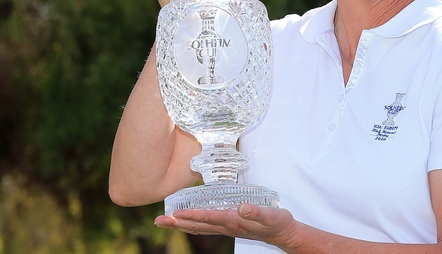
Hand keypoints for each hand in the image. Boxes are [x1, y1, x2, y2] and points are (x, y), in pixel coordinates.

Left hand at [155, 203, 300, 247]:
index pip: (208, 218)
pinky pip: (206, 226)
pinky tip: (187, 221)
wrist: (283, 233)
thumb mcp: (271, 216)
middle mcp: (227, 226)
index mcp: (234, 221)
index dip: (191, 216)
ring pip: (199, 227)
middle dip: (177, 223)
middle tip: (159, 221)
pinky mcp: (229, 226)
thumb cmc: (277, 223)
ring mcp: (227, 228)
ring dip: (181, 224)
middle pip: (198, 225)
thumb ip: (257, 212)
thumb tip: (242, 208)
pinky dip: (193, 223)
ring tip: (165, 221)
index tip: (175, 214)